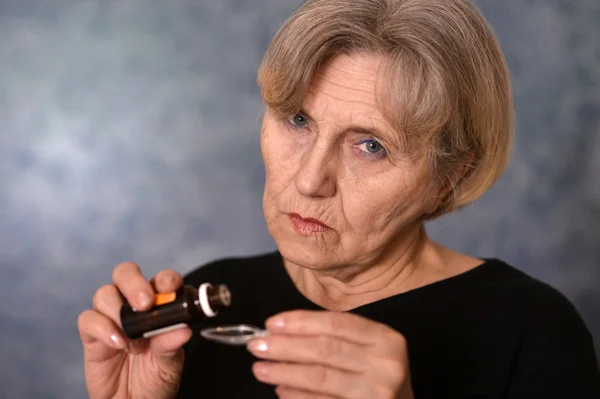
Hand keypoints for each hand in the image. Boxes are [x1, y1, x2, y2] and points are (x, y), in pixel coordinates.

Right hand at [77, 262, 191, 398]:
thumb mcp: (170, 365)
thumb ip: (172, 346)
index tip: (169, 287)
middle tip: (144, 303)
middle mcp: (133, 307)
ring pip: (105, 293)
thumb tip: (183, 330)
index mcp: (159, 307)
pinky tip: (117, 343)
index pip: (161, 280)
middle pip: (125, 274)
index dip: (165, 278)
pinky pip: (88, 319)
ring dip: (117, 310)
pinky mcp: (92, 335)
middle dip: (134, 282)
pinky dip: (101, 327)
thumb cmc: (155, 381)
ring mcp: (112, 319)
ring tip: (131, 338)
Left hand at [247, 310, 413, 398]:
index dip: (300, 322)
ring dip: (284, 371)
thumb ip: (334, 338)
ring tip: (260, 368)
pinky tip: (280, 389)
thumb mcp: (369, 350)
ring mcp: (375, 393)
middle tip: (256, 345)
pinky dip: (297, 396)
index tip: (271, 323)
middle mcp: (385, 364)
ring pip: (319, 377)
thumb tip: (280, 334)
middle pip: (324, 349)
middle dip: (285, 346)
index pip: (335, 323)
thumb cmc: (377, 376)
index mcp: (384, 339)